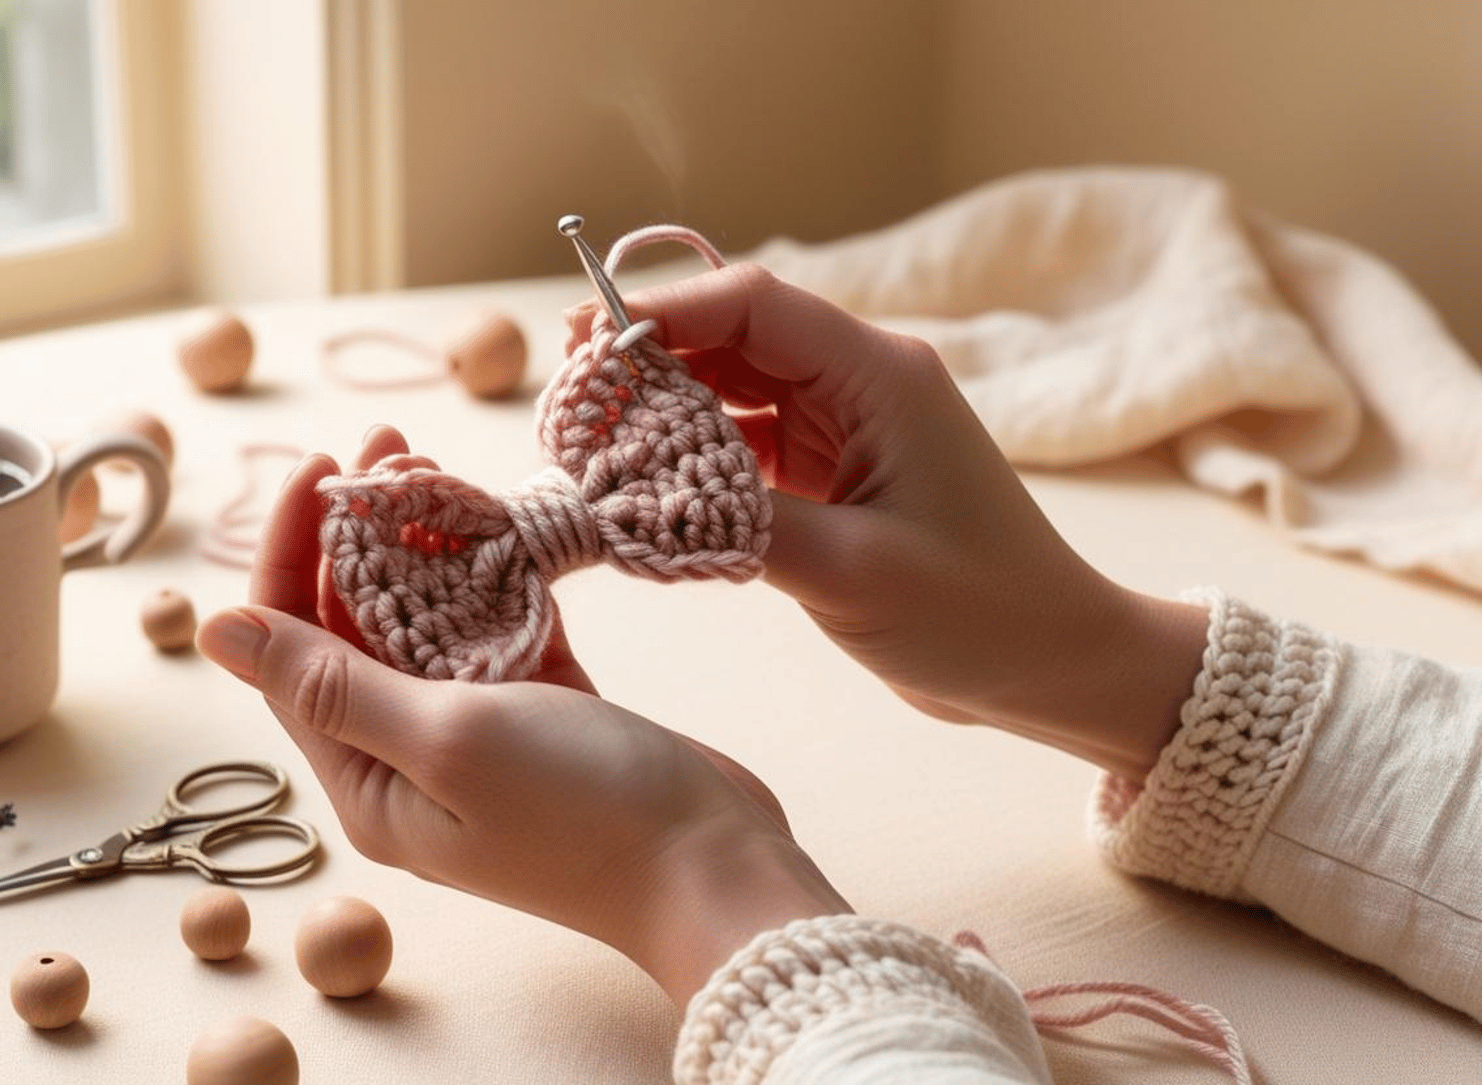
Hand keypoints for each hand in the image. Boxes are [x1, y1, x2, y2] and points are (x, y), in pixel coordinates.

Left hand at [197, 426, 848, 1005]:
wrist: (717, 871)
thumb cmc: (581, 817)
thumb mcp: (444, 740)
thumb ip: (332, 682)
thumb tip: (210, 628)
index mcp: (364, 780)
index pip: (290, 651)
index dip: (290, 554)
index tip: (321, 469)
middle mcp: (409, 759)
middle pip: (355, 627)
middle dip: (361, 532)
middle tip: (387, 442)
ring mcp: (481, 736)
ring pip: (429, 619)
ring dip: (427, 544)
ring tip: (436, 465)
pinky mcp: (545, 713)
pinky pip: (499, 628)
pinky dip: (496, 576)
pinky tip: (497, 518)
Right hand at [569, 265, 1206, 778]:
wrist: (1053, 666)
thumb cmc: (978, 615)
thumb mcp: (851, 572)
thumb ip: (738, 521)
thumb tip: (630, 497)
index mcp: (881, 376)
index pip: (752, 304)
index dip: (662, 313)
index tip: (585, 348)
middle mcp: (859, 384)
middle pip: (730, 336)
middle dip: (647, 360)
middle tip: (567, 399)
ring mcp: (845, 428)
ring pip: (729, 389)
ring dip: (661, 411)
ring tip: (588, 443)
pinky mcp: (832, 474)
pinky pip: (743, 444)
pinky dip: (690, 459)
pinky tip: (641, 486)